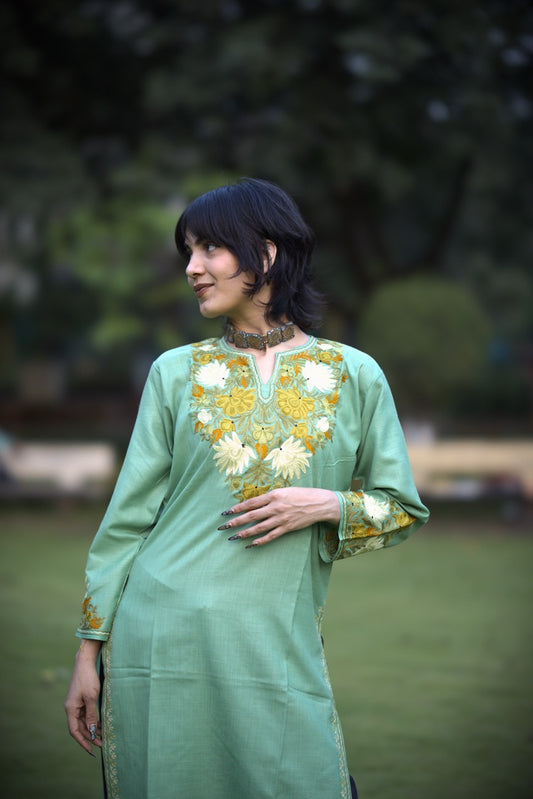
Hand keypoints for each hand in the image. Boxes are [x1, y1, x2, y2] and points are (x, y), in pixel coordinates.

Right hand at [64, 640, 101, 754]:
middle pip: (79, 727)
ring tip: (103, 736)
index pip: (74, 731)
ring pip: (83, 721)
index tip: (91, 750)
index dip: (82, 741)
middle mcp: (71, 708)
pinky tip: (101, 724)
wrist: (85, 662)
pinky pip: (86, 714)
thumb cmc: (88, 678)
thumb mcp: (91, 698)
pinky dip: (93, 720)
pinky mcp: (81, 699)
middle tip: (101, 744)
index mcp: (70, 709)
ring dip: (92, 729)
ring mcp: (76, 704)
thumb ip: (91, 715)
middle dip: (89, 737)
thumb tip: (92, 731)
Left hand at [219, 487, 339, 546]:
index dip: (237, 508)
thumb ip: (270, 497)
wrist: (319, 503)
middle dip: (235, 521)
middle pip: (251, 516)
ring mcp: (281, 519)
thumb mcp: (284, 491)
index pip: (250, 503)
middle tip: (223, 527)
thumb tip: (254, 503)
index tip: (226, 512)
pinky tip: (250, 545)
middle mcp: (275, 507)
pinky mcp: (287, 528)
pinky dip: (260, 541)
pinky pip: (270, 536)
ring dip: (244, 533)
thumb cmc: (301, 494)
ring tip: (233, 537)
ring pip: (258, 527)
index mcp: (273, 495)